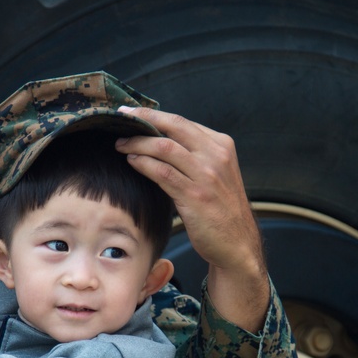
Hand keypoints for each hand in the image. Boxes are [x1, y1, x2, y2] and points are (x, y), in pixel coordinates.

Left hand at [115, 106, 268, 331]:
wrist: (237, 243)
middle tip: (121, 119)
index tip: (132, 113)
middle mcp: (216, 156)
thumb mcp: (215, 174)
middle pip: (173, 127)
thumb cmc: (220, 210)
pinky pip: (163, 173)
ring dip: (137, 143)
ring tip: (120, 144)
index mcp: (222, 145)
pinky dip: (143, 164)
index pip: (182, 122)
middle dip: (142, 119)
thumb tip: (160, 140)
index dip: (154, 115)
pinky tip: (131, 162)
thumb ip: (195, 155)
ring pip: (164, 148)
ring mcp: (207, 175)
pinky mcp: (196, 196)